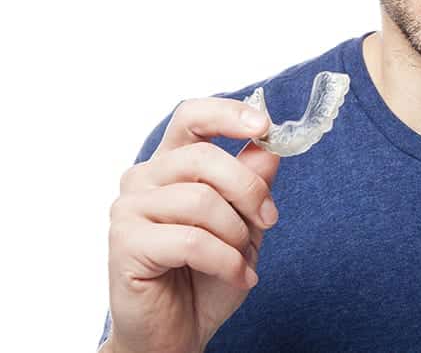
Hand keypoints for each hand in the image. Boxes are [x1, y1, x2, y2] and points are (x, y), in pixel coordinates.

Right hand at [105, 97, 280, 352]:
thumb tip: (268, 149)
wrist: (176, 334)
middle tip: (269, 219)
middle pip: (204, 157)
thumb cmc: (206, 275)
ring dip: (236, 233)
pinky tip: (238, 276)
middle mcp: (143, 178)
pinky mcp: (125, 244)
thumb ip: (252, 183)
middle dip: (248, 189)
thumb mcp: (244, 224)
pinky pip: (192, 240)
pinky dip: (226, 260)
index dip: (227, 114)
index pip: (192, 116)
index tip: (263, 125)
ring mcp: (129, 209)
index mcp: (171, 163)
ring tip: (243, 258)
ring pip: (201, 200)